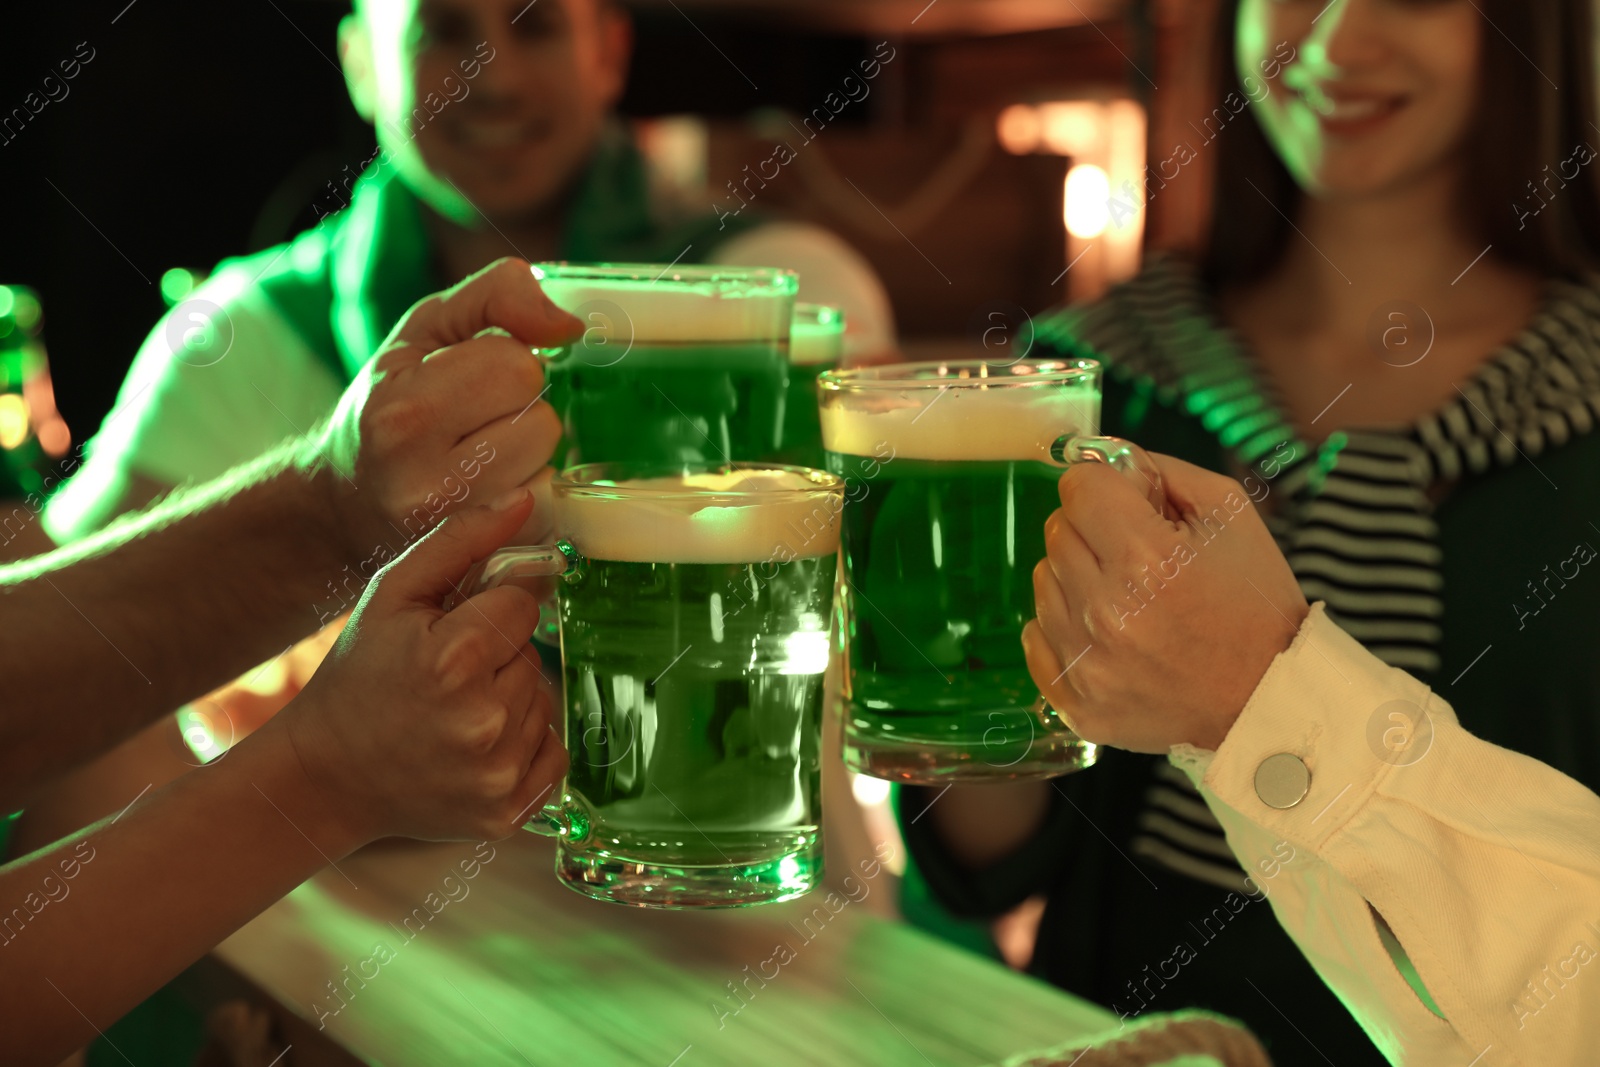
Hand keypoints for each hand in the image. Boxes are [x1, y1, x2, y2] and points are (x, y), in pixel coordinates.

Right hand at [278, 490, 567, 844]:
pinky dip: (523, 746)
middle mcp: (483, 721)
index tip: (450, 633)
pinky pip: (553, 753)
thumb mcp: (391, 595)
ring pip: (544, 703)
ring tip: (453, 714)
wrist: (325, 777)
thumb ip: (460, 541)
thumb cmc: (358, 678)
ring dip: (509, 701)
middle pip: (535, 656)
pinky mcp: (508, 813)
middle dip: (497, 658)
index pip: (522, 604)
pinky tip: (473, 747)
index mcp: (453, 661)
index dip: (487, 613)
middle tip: (444, 680)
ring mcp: (497, 774)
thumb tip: (523, 502)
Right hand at [311, 257, 581, 558]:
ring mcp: (453, 529)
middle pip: (542, 422)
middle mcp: (422, 478)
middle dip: (522, 410)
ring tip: (479, 452)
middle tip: (475, 418)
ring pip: (549, 467)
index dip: (506, 363)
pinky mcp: (478, 555)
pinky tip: (488, 488)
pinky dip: (529, 494)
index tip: (469, 378)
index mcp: (403, 411)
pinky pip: (547, 510)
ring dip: (528, 453)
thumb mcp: (427, 327)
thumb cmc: (392, 402)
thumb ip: (496, 296)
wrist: (347, 501)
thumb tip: (568, 326)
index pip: (517, 367)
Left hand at [1022, 454, 1307, 752]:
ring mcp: (1087, 663)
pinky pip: (1036, 637)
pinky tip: (1111, 635)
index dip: (1105, 488)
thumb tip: (1098, 456)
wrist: (1270, 700)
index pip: (1077, 487)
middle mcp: (1106, 611)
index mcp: (1146, 558)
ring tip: (1131, 601)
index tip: (1128, 506)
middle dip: (1094, 532)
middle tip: (1140, 558)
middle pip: (1057, 530)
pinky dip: (1065, 628)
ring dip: (1078, 579)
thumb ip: (1159, 470)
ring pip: (1044, 581)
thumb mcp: (1229, 515)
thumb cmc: (1254, 604)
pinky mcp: (1077, 702)